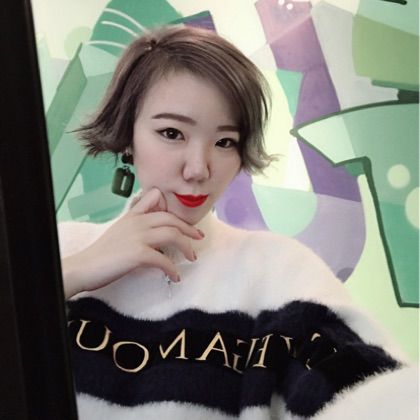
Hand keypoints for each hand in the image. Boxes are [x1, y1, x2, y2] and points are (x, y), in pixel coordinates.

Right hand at [62, 188, 203, 297]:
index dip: (173, 209)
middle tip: (198, 238)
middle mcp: (137, 222)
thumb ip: (136, 226)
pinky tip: (175, 276)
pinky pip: (164, 259)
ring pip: (172, 234)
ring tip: (192, 257)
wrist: (84, 266)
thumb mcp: (120, 231)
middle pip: (171, 219)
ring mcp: (138, 236)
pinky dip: (173, 269)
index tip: (184, 223)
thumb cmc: (101, 253)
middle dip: (188, 229)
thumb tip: (154, 233)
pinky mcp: (138, 254)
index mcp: (132, 216)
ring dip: (186, 246)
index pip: (156, 200)